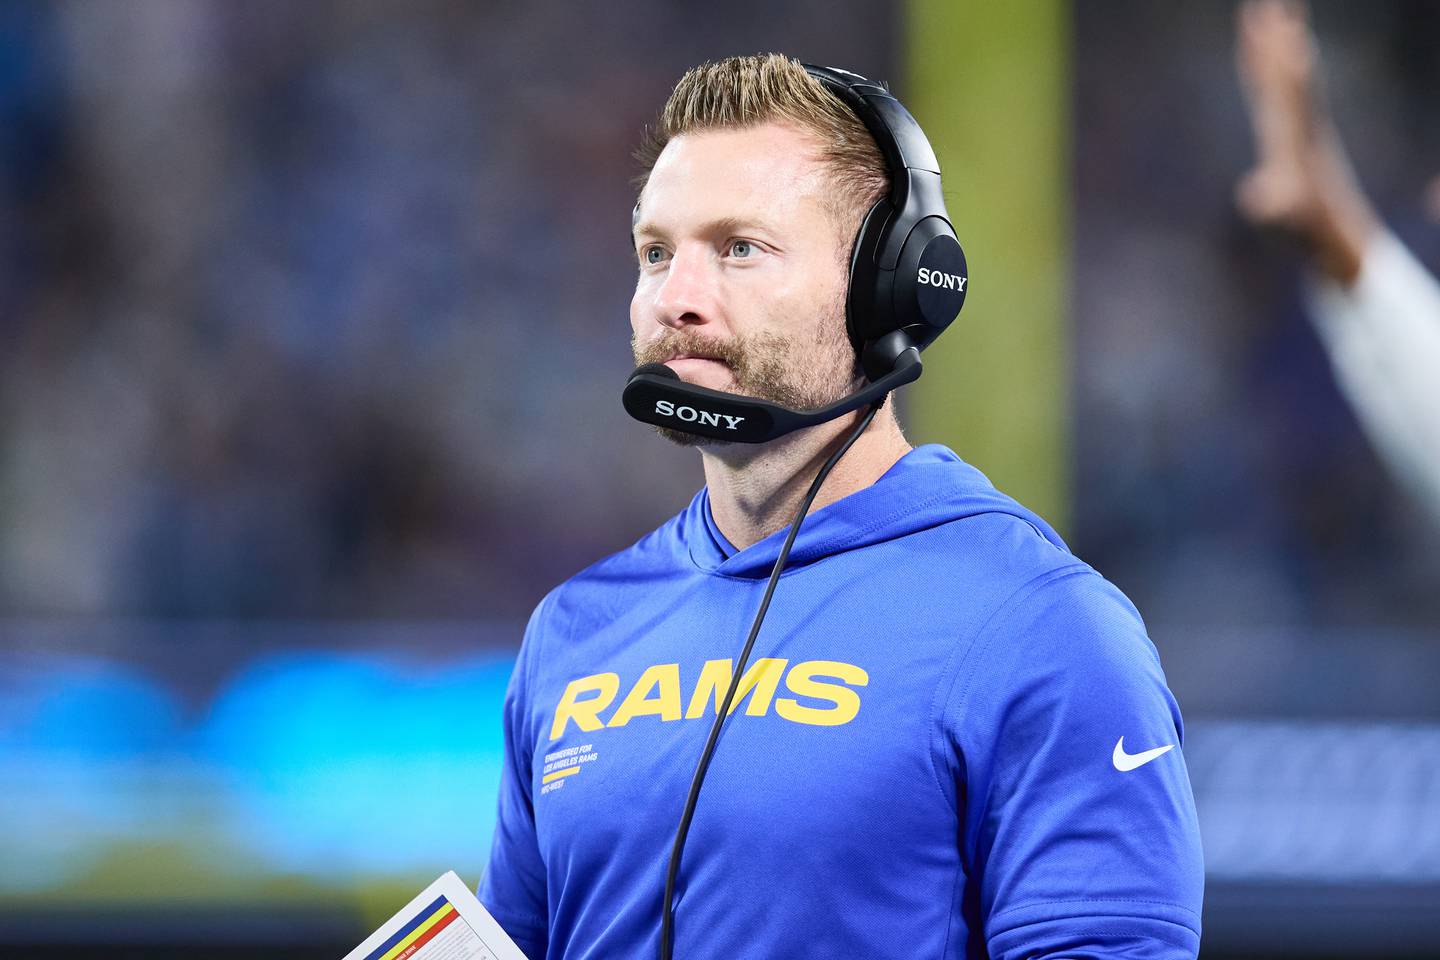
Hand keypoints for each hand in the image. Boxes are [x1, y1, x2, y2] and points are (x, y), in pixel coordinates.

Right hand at [1235, 0, 1377, 284]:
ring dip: (1273, 39)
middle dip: (1275, 35)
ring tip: (1266, 8)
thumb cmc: (1306, 223)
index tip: (1277, 31)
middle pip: (1286, 68)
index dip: (1281, 61)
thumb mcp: (1287, 216)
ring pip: (1281, 70)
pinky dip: (1266, 61)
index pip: (1288, 90)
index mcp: (1296, 133)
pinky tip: (1265, 47)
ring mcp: (1296, 120)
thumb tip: (1255, 197)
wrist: (1332, 226)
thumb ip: (1272, 206)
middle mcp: (1300, 118)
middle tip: (1267, 2)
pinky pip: (1273, 85)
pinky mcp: (1288, 126)